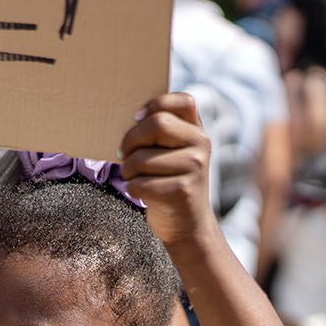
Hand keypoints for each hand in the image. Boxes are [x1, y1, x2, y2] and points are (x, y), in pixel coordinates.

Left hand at [121, 93, 213, 246]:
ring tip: (135, 177)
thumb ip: (162, 131)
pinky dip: (132, 189)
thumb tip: (129, 117)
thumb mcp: (174, 152)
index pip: (182, 101)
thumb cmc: (170, 181)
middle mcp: (201, 145)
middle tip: (124, 154)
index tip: (137, 118)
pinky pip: (139, 183)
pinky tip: (143, 193)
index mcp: (197, 131)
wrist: (188, 224)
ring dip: (128, 170)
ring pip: (141, 158)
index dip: (155, 105)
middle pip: (156, 125)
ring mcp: (194, 168)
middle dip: (130, 141)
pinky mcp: (181, 192)